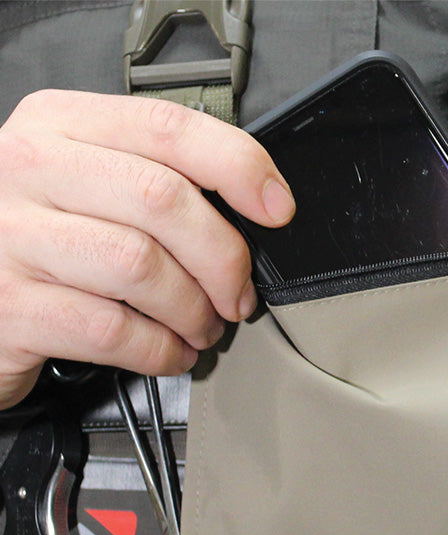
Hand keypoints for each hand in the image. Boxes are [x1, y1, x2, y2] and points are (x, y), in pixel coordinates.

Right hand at [0, 89, 294, 408]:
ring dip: (193, 310)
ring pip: (140, 265)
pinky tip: (169, 353)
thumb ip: (155, 182)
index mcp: (58, 126)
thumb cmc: (44, 245)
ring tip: (202, 327)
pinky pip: (113, 329)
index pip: (167, 127)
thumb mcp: (88, 188)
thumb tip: (252, 210)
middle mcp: (28, 168)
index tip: (277, 209)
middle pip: (162, 199)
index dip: (238, 167)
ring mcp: (10, 236)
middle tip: (236, 295)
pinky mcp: (11, 306)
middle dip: (222, 258)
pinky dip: (159, 350)